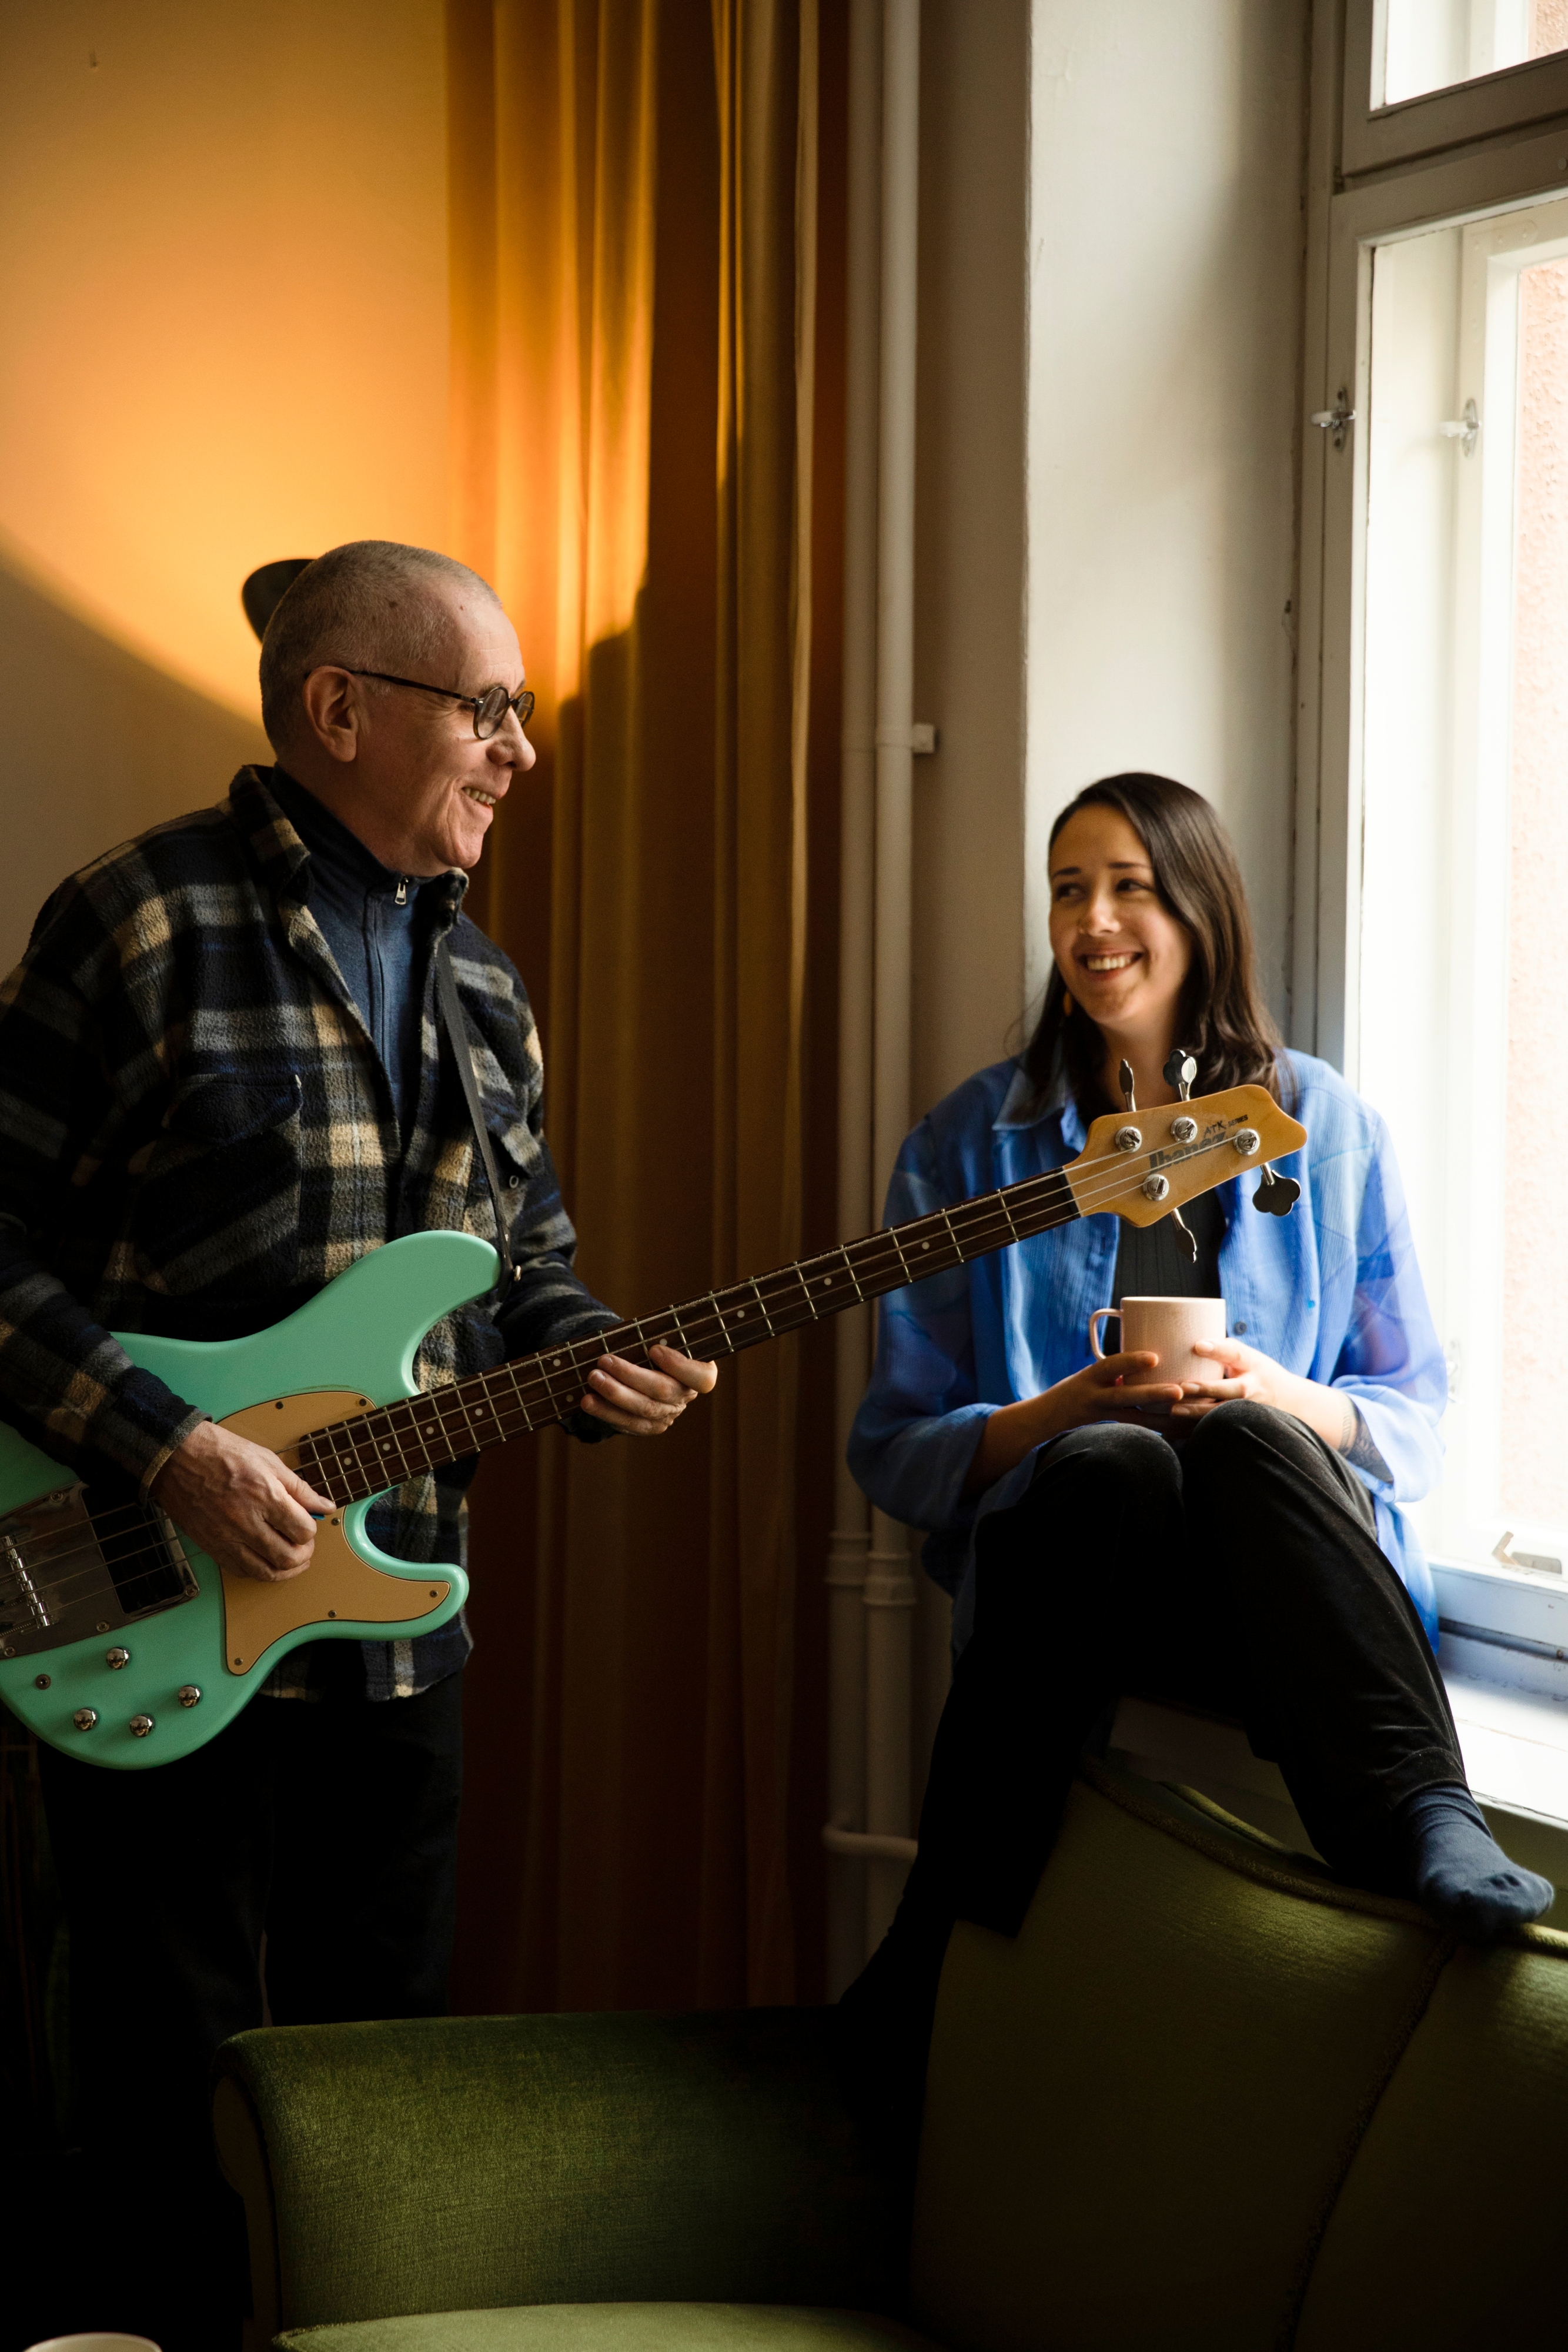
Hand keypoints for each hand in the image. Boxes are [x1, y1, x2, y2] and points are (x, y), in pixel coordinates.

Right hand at [149, 1419, 335, 1582]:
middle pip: (288, 1557)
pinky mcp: (212, 1547)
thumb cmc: (221, 1454)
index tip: (309, 1525)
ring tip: (291, 1560)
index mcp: (265, 1496)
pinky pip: (241, 1571)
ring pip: (265, 1572)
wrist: (177, 1458)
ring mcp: (227, 1538)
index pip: (302, 1531)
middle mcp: (246, 1521)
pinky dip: (258, 1571)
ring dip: (285, 1570)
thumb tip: (324, 1506)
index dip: (311, 1531)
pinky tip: (265, 1559)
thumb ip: (300, 1488)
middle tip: (304, 1545)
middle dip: (304, 1555)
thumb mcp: (268, 1461)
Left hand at [579, 1342, 718, 1435]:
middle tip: (604, 1360)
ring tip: (593, 1377)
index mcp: (699, 1373)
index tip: (654, 1350)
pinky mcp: (649, 1427)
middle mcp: (685, 1396)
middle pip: (662, 1391)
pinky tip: (589, 1401)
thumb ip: (655, 1338)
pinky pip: (628, 1424)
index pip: (702, 1378)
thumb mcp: (662, 1338)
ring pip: (643, 1410)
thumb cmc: (653, 1347)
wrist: (648, 1369)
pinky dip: (606, 1412)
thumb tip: (633, 1336)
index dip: (679, 1366)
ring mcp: (668, 1415)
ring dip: (614, 1394)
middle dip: (630, 1375)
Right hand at [963, 1350, 1184, 1496]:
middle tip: (1179, 1391)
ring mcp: (1103, 1415)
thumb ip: (1117, 1367)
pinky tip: (1181, 1432)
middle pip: (1125, 1397)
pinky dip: (1161, 1430)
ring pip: (1136, 1419)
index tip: (1153, 1358)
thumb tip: (1155, 1354)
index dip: (1130, 1361)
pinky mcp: (1112, 1426)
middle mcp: (1095, 1397)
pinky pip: (1139, 1429)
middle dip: (1153, 1394)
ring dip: (1163, 1420)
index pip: (1109, 1367)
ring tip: (1187, 1419)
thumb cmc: (1075, 1388)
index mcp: (1089, 1378)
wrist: (1048, 1417)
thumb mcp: (1089, 1373)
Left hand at [1168, 1338, 1355, 1454]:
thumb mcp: (1247, 1356)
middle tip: (1182, 1385)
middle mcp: (1253, 1388)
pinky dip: (1198, 1431)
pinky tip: (1174, 1429)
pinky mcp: (1241, 1424)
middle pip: (1232, 1390)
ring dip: (1198, 1413)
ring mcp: (1249, 1409)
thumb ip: (1222, 1350)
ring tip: (1173, 1410)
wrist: (1290, 1401)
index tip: (1197, 1345)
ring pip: (1223, 1413)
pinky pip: (1218, 1429)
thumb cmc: (1257, 1371)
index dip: (1217, 1349)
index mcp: (1252, 1364)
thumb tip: (1184, 1337)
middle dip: (1208, 1389)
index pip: (1236, 1354)